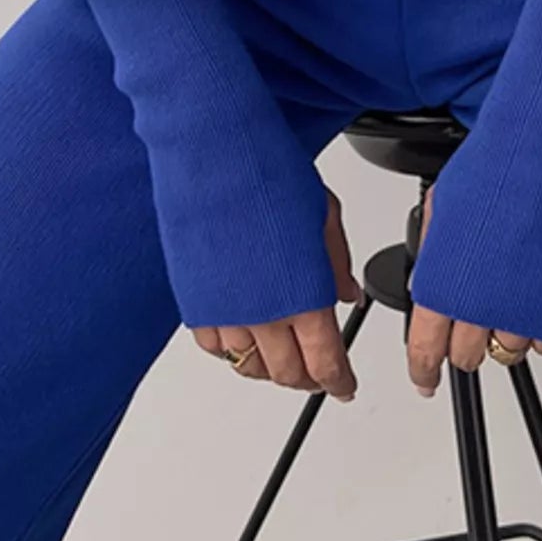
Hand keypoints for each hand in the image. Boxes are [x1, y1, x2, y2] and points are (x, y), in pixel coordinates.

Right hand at [191, 187, 363, 397]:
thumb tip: (346, 293)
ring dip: (271, 369)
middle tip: (318, 374)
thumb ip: (336, 263)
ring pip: (249, 367)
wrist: (214, 153)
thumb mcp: (324, 214)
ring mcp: (225, 311)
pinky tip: (243, 338)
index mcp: (304, 296)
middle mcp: (263, 314)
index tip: (345, 387)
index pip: (326, 363)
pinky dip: (232, 351)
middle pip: (288, 374)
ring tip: (283, 357)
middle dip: (308, 380)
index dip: (339, 382)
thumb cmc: (268, 171)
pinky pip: (214, 347)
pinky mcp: (195, 302)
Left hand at [405, 182, 541, 396]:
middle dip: (464, 347)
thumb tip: (429, 279)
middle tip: (470, 323)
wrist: (541, 151)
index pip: (425, 351)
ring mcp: (519, 309)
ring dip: (502, 334)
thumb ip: (432, 254)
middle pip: (467, 359)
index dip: (424, 371)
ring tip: (506, 299)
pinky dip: (537, 330)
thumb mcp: (440, 209)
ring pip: (506, 353)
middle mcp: (477, 305)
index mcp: (440, 284)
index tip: (426, 381)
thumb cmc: (491, 166)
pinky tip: (533, 302)